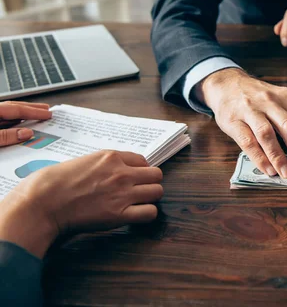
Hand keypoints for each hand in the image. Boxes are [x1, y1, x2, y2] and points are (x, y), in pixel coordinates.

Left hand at [0, 101, 51, 145]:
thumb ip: (7, 136)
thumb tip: (27, 133)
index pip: (17, 109)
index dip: (34, 112)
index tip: (48, 114)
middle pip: (13, 107)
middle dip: (31, 108)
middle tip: (46, 108)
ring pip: (7, 113)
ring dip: (22, 115)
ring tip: (34, 116)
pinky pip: (1, 120)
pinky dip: (12, 122)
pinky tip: (17, 126)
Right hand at [0, 150, 162, 257]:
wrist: (42, 202)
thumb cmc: (53, 182)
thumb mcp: (82, 162)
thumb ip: (103, 165)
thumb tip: (114, 171)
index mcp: (111, 157)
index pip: (143, 160)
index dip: (140, 171)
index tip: (134, 178)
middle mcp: (121, 173)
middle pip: (156, 175)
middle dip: (149, 183)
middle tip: (138, 191)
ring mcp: (123, 193)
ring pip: (157, 192)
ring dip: (149, 198)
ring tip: (137, 204)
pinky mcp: (119, 214)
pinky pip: (150, 212)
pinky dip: (147, 214)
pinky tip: (136, 215)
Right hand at [197, 68, 286, 178]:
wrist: (226, 83)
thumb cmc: (258, 98)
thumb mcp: (279, 102)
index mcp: (286, 97)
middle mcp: (270, 102)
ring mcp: (250, 110)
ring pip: (267, 134)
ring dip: (279, 157)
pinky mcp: (233, 121)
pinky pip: (247, 141)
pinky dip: (259, 157)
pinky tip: (268, 169)